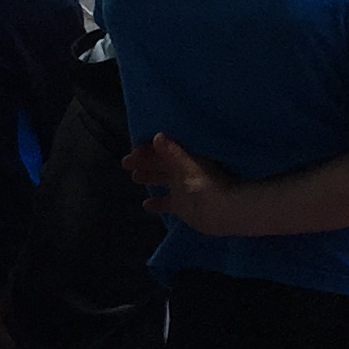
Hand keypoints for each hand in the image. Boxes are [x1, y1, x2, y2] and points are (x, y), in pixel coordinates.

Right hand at [124, 131, 243, 233]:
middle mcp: (182, 172)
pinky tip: (146, 204)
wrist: (223, 212)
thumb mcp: (189, 167)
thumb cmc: (209, 185)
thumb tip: (157, 135)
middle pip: (160, 164)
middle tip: (125, 162)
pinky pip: (166, 203)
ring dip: (148, 177)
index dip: (148, 149)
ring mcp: (182, 188)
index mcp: (185, 159)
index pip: (164, 150)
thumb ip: (173, 153)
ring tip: (134, 176)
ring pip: (161, 180)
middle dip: (144, 161)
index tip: (132, 149)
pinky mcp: (182, 206)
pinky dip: (157, 203)